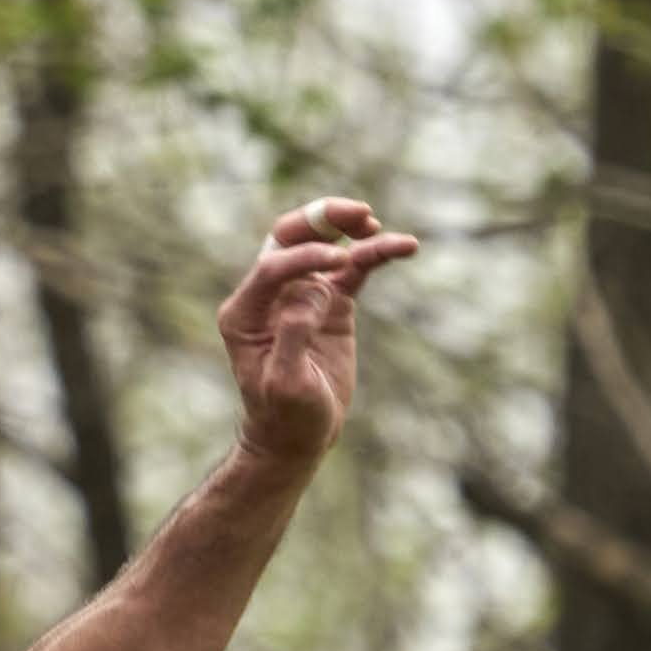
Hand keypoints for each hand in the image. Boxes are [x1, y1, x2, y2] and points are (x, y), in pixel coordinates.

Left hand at [218, 198, 409, 465]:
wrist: (296, 436)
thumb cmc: (283, 414)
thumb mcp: (284, 384)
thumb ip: (292, 336)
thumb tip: (312, 294)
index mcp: (245, 311)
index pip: (272, 266)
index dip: (305, 257)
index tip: (339, 259)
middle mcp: (270, 295)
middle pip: (290, 238)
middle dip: (321, 219)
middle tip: (358, 214)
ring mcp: (302, 295)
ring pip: (325, 247)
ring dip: (349, 229)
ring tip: (376, 225)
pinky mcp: (330, 303)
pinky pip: (354, 270)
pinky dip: (375, 255)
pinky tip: (404, 246)